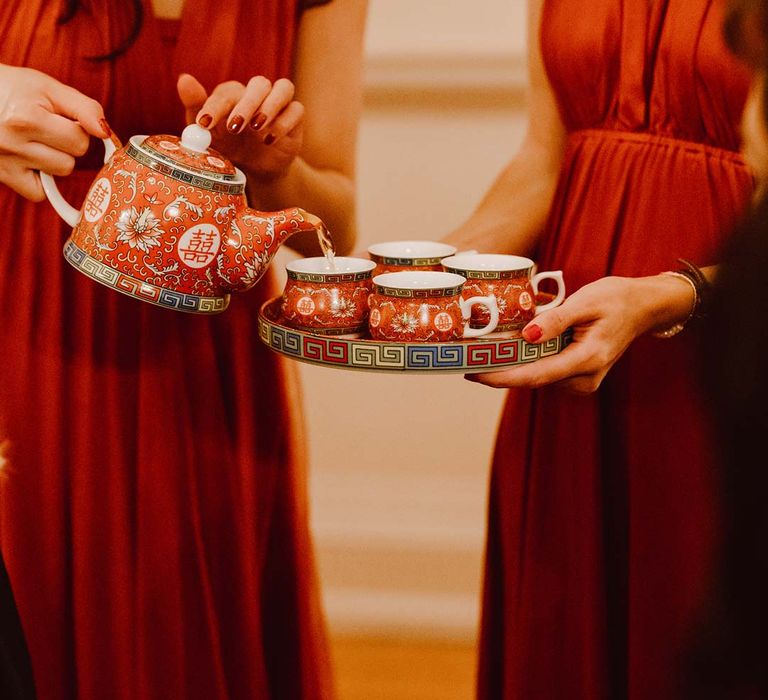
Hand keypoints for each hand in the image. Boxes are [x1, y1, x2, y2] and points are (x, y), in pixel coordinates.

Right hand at [0, 64, 106, 200]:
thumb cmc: (15, 89)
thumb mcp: (48, 88)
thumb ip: (84, 108)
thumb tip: (106, 133)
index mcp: (27, 118)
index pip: (80, 141)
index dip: (77, 129)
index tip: (62, 119)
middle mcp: (12, 142)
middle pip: (70, 162)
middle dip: (66, 146)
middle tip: (44, 129)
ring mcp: (5, 162)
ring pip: (57, 175)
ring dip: (53, 161)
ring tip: (33, 141)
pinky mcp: (2, 176)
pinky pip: (38, 194)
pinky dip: (39, 181)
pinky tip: (27, 160)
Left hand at [177, 73, 303, 179]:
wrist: (256, 168)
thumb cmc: (229, 146)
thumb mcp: (209, 133)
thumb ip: (196, 107)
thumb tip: (184, 79)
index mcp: (235, 94)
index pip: (227, 91)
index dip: (215, 106)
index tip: (204, 124)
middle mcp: (259, 94)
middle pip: (259, 84)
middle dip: (246, 105)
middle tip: (235, 127)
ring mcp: (280, 104)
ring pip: (283, 88)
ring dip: (270, 106)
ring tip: (257, 128)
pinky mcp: (296, 119)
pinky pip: (297, 111)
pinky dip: (284, 123)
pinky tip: (269, 140)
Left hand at [467, 276, 666, 393]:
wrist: (643, 307)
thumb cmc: (616, 299)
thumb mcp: (586, 301)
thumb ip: (556, 320)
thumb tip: (527, 336)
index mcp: (588, 360)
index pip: (536, 375)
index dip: (502, 377)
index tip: (474, 373)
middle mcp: (585, 378)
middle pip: (532, 379)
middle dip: (499, 370)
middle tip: (468, 357)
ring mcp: (583, 381)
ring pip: (537, 377)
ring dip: (511, 366)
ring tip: (483, 350)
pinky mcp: (578, 377)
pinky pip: (545, 372)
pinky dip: (526, 362)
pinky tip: (509, 348)